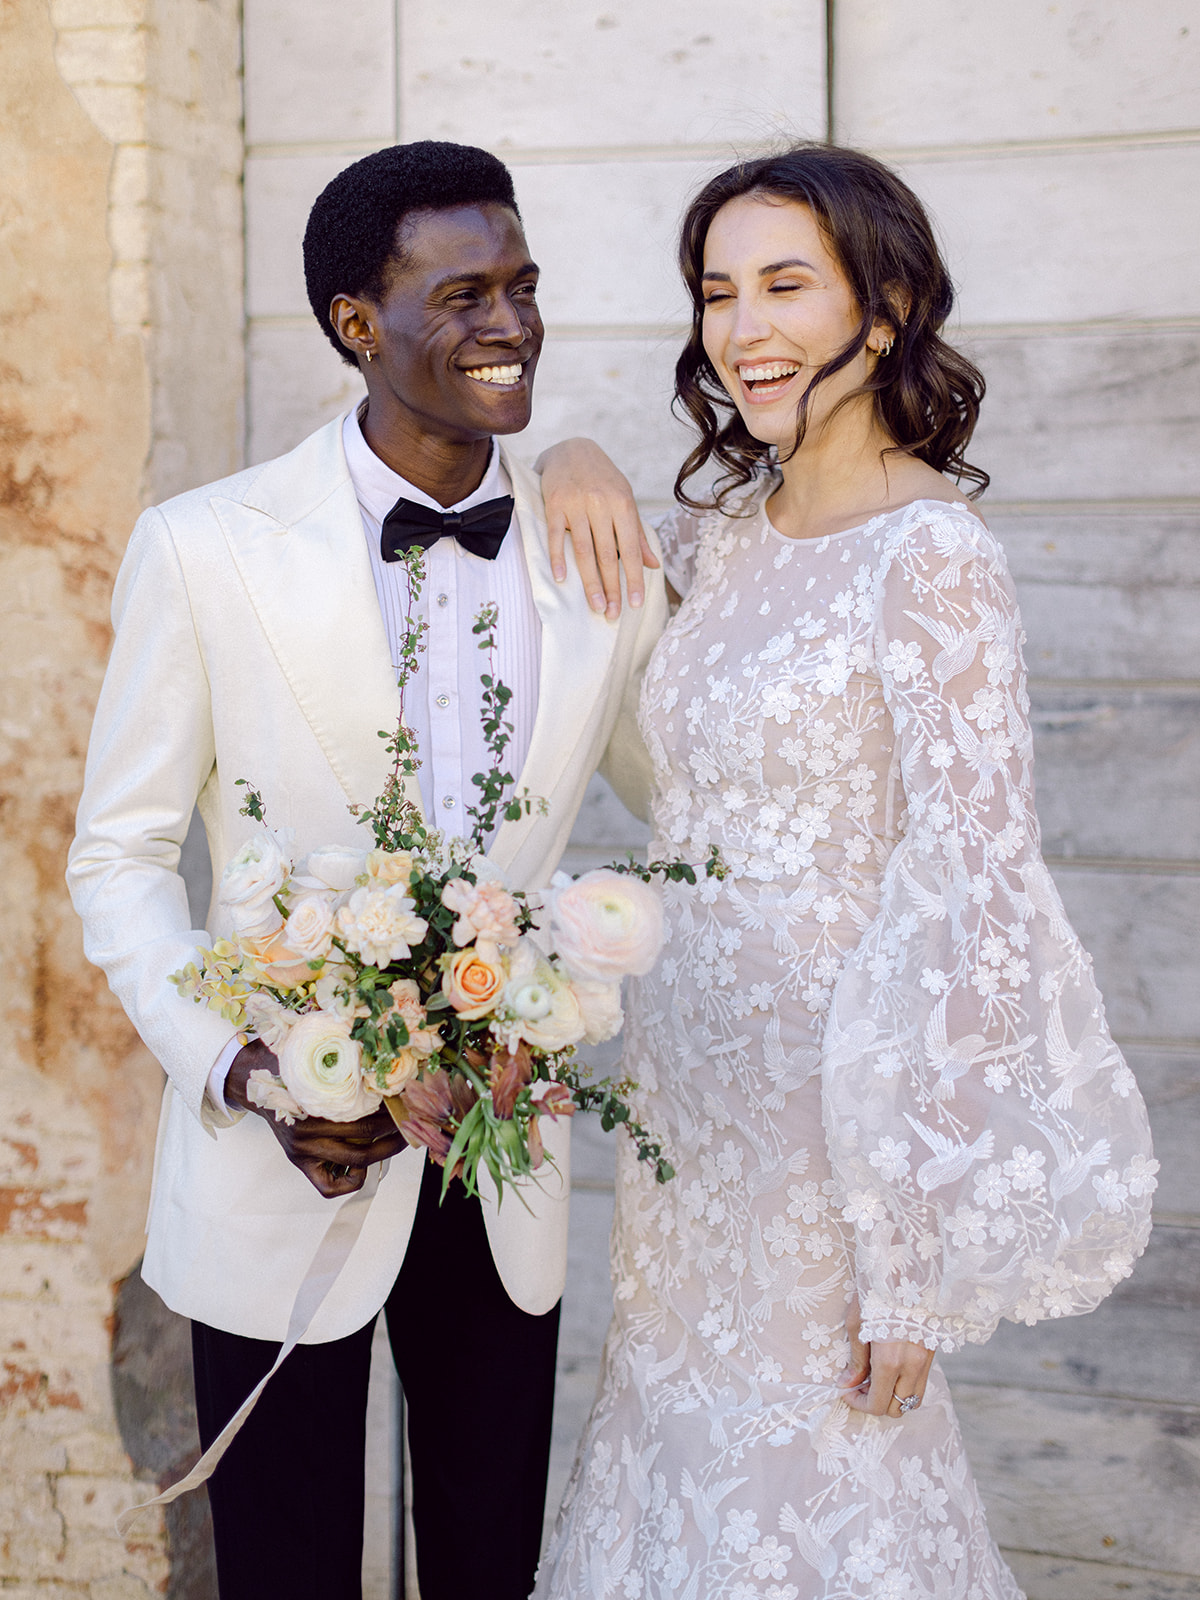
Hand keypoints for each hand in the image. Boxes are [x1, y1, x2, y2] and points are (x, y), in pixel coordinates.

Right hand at [225, 1039, 407, 1197]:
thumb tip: (378, 1048)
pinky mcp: (299, 1162)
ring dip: (384, 1152)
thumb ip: (340, 1055)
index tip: (408, 1101)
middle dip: (395, 1129)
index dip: (391, 1110)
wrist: (251, 1079)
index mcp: (312, 1102)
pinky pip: (328, 1186)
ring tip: (399, 1139)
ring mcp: (303, 1150)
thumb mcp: (311, 1054)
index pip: (363, 1112)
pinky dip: (350, 1180)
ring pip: (355, 1161)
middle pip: (365, 1136)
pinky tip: (361, 1167)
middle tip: (412, 1119)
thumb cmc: (286, 1064)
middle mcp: (307, 1131)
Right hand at [535, 437, 659, 619]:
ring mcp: (576, 504)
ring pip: (584, 550)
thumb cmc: (603, 479)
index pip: (631, 549)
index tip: (635, 604)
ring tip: (595, 606)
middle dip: (612, 587)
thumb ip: (637, 533)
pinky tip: (562, 580)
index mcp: (624, 504)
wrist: (572, 448)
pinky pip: (556, 535)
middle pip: (608, 554)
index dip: (634, 578)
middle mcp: (602, 504)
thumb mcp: (625, 500)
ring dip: (590, 582)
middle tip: (612, 614)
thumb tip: (653, 565)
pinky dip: (558, 558)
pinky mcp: (554, 504)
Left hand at [837, 1299, 933, 1418]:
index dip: (859, 1404)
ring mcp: (926, 1361)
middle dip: (876, 1403)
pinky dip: (905, 1385)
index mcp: (890, 1360)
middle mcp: (912, 1366)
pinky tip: (890, 1368)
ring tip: (875, 1379)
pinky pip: (920, 1384)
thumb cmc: (876, 1292)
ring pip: (913, 1400)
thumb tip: (848, 1384)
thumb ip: (856, 1359)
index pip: (878, 1404)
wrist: (906, 1269)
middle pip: (896, 1409)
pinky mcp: (932, 1353)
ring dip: (893, 1397)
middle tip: (860, 1385)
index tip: (847, 1391)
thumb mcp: (857, 1323)